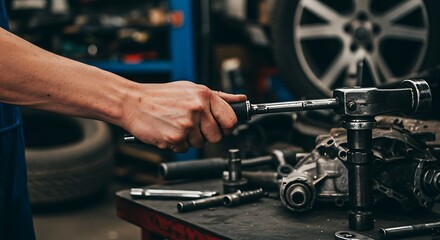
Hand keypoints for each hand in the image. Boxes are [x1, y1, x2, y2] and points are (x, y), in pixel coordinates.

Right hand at [121, 81, 246, 151]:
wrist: (132, 102)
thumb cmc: (160, 96)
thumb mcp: (191, 89)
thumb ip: (219, 97)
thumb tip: (241, 99)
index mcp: (204, 95)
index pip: (231, 119)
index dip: (227, 127)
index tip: (222, 128)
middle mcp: (198, 108)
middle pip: (217, 136)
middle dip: (206, 135)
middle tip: (191, 126)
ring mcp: (187, 124)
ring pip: (200, 144)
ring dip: (189, 139)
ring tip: (175, 125)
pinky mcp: (176, 138)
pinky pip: (185, 149)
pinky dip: (177, 144)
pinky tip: (168, 131)